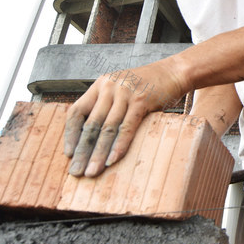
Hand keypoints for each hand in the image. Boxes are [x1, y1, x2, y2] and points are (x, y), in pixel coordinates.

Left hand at [63, 59, 188, 176]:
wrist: (175, 71)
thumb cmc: (149, 85)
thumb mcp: (122, 89)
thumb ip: (108, 105)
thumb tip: (93, 137)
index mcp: (100, 85)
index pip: (76, 111)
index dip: (70, 134)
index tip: (69, 154)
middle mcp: (109, 87)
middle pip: (90, 124)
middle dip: (82, 151)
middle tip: (76, 171)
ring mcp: (125, 93)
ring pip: (107, 129)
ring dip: (98, 153)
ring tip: (92, 171)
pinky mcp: (141, 101)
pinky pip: (127, 127)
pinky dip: (119, 146)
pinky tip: (112, 160)